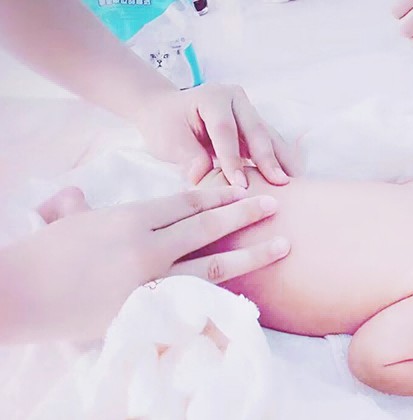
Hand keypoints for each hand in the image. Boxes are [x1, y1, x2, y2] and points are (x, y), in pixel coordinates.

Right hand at [0, 186, 289, 342]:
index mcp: (133, 217)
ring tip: (283, 246)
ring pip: (212, 262)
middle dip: (246, 213)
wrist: (24, 293)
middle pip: (208, 225)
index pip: (187, 202)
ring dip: (251, 253)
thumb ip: (79, 205)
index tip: (244, 189)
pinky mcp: (150, 309)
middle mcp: (149, 245)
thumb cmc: (43, 254)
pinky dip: (225, 293)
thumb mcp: (67, 220)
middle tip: (278, 206)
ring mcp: (152, 279)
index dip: (219, 195)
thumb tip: (77, 197)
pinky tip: (250, 292)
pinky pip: (196, 299)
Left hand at [132, 83, 289, 187]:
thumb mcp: (169, 141)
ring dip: (283, 161)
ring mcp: (250, 112)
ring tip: (295, 182)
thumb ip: (190, 158)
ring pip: (270, 136)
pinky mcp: (256, 127)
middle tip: (280, 183)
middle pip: (256, 130)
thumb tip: (207, 179)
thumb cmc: (166, 125)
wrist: (166, 112)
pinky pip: (272, 144)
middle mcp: (236, 100)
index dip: (233, 159)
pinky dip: (281, 161)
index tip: (240, 185)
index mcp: (213, 98)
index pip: (225, 130)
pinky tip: (292, 178)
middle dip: (268, 159)